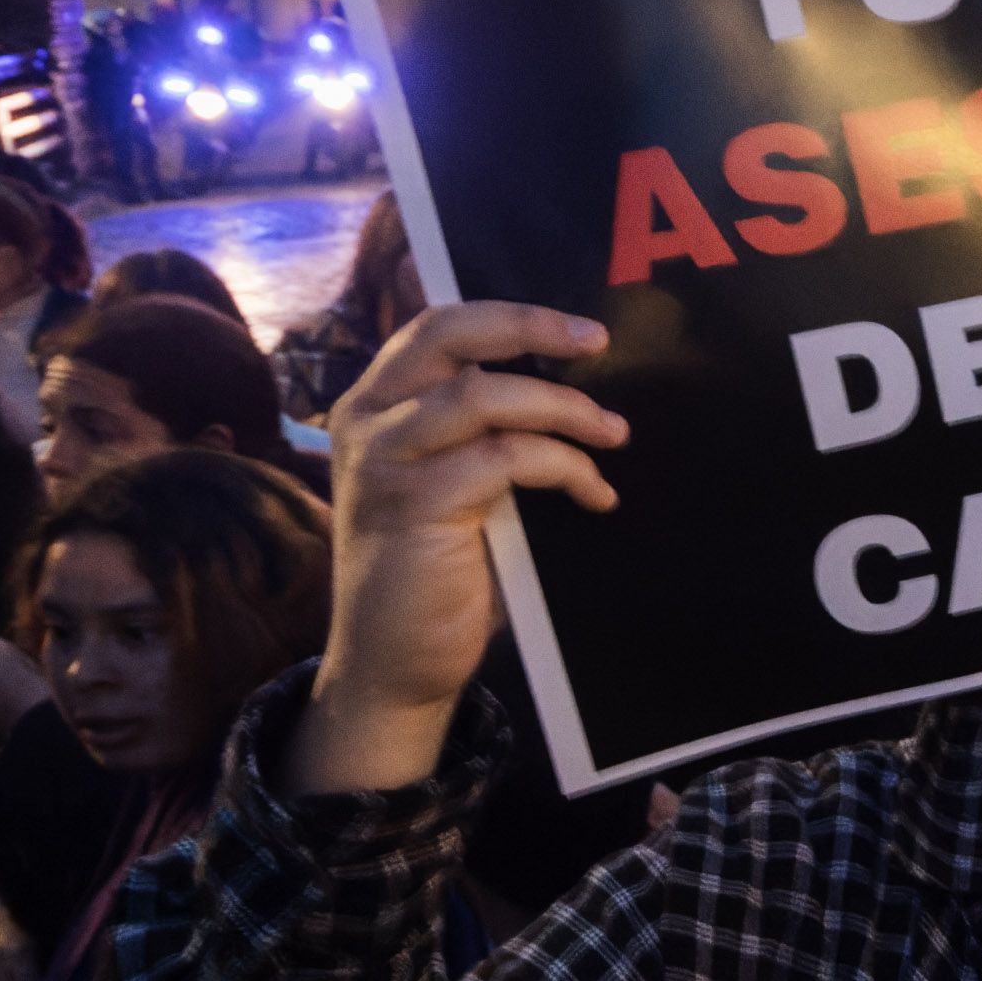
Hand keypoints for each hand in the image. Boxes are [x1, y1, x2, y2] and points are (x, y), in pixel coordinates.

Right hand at [290, 302, 623, 796]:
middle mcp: (369, 420)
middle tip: (597, 343)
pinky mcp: (412, 504)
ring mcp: (384, 460)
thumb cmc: (440, 573)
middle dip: (531, 327)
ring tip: (613, 435)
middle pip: (449, 335)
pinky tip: (594, 495)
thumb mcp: (462, 485)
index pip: (439, 326)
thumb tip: (576, 390)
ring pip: (484, 397)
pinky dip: (564, 468)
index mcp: (377, 405)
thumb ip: (490, 433)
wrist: (397, 664)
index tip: (583, 332)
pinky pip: (505, 459)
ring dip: (563, 410)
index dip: (512, 316)